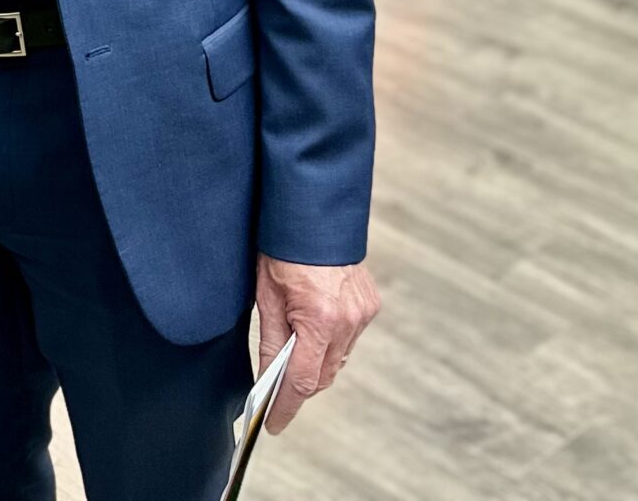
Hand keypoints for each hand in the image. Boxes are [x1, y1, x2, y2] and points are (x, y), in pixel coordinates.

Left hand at [254, 256, 379, 435]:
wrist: (313, 215)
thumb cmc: (283, 250)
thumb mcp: (267, 297)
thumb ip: (271, 342)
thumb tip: (268, 379)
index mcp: (319, 319)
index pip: (303, 381)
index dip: (286, 406)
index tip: (273, 424)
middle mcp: (348, 320)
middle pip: (323, 375)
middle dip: (300, 387)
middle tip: (276, 391)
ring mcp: (363, 313)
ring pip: (338, 359)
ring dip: (316, 364)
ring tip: (293, 356)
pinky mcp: (370, 305)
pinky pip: (348, 338)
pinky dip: (331, 343)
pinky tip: (314, 331)